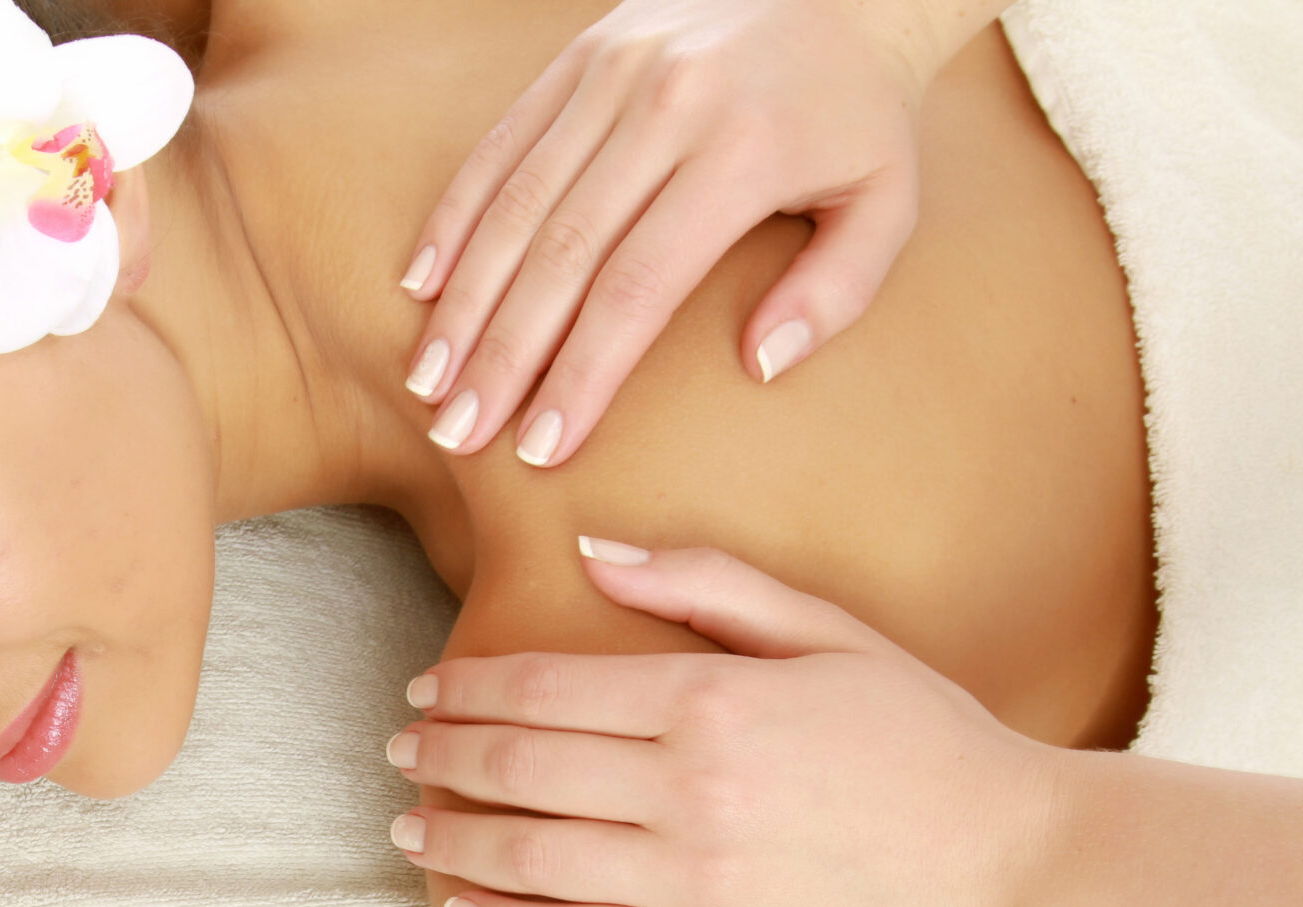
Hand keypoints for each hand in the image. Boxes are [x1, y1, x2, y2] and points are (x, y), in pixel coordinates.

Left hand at [390, 541, 1059, 906]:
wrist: (1014, 861)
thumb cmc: (923, 738)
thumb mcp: (828, 631)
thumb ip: (705, 583)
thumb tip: (590, 547)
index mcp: (710, 698)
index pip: (543, 687)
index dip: (468, 688)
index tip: (426, 690)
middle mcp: (688, 788)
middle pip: (517, 767)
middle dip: (440, 755)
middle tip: (401, 751)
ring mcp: (694, 881)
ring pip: (528, 855)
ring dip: (449, 837)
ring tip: (408, 825)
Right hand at [401, 0, 977, 468]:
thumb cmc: (859, 114)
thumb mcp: (886, 203)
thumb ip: (834, 292)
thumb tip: (758, 365)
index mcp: (743, 152)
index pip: (638, 286)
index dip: (583, 373)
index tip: (544, 445)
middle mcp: (668, 107)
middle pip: (561, 255)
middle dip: (503, 355)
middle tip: (459, 432)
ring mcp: (615, 74)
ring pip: (516, 204)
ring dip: (464, 301)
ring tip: (430, 381)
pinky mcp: (581, 59)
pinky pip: (501, 144)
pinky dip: (455, 219)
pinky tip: (422, 287)